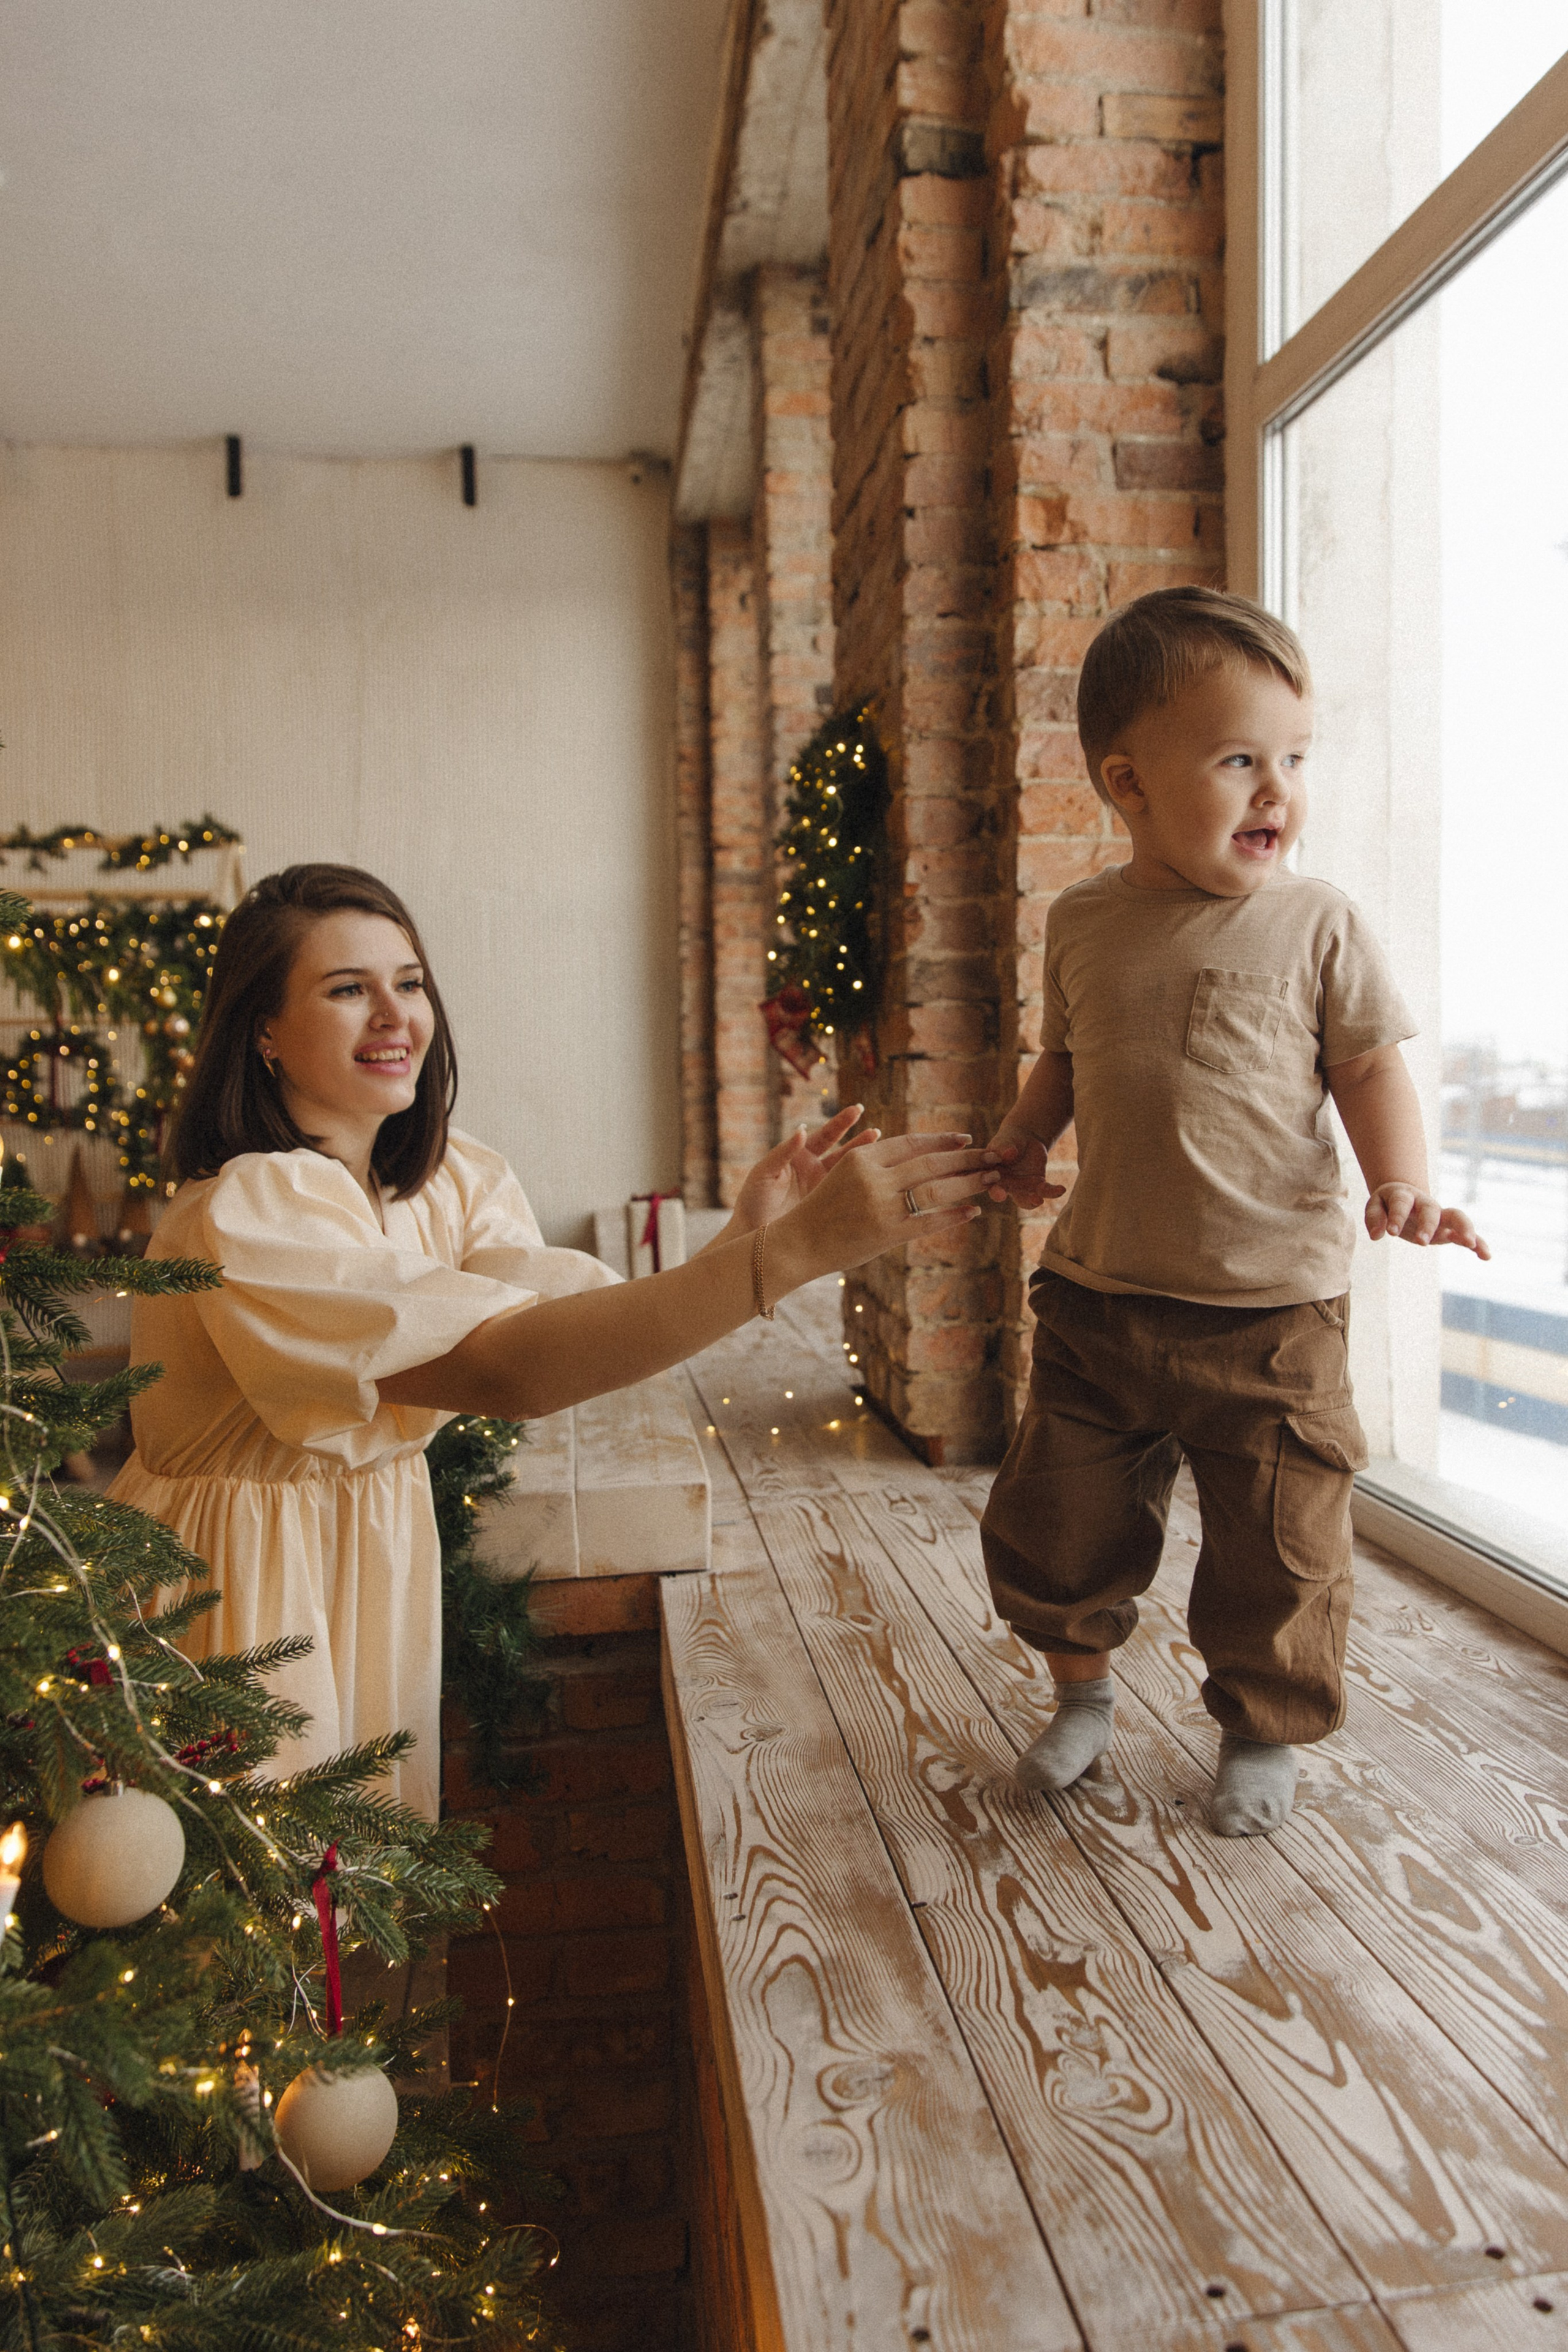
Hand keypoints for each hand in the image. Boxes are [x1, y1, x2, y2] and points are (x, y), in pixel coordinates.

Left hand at [725, 1104, 878, 1236]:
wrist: (756, 1239)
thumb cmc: (753, 1202)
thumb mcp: (764, 1173)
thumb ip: (783, 1152)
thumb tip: (802, 1128)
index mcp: (799, 1156)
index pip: (824, 1135)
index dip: (841, 1123)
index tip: (857, 1111)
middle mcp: (814, 1170)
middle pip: (843, 1151)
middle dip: (860, 1140)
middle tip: (877, 1132)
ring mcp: (824, 1189)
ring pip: (849, 1172)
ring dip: (865, 1162)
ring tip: (883, 1154)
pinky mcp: (829, 1208)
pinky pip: (849, 1194)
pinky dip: (863, 1186)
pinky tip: (877, 1181)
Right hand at [780, 1130, 1001, 1282]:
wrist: (798, 1244)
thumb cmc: (822, 1210)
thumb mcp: (845, 1176)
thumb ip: (878, 1166)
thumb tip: (917, 1158)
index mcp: (862, 1158)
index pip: (911, 1143)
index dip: (941, 1140)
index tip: (966, 1140)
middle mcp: (873, 1178)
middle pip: (930, 1163)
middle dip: (966, 1159)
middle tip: (993, 1156)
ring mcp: (881, 1206)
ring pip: (936, 1189)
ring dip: (968, 1183)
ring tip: (991, 1180)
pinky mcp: (887, 1233)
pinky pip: (929, 1221)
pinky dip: (954, 1215)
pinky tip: (972, 1211)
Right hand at [982, 1134, 1066, 1211]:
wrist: (1025, 1139)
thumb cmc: (1008, 1139)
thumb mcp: (1003, 1141)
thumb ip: (1002, 1147)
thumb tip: (1009, 1153)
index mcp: (990, 1175)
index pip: (988, 1184)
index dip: (993, 1190)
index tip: (999, 1193)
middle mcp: (1004, 1185)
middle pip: (1006, 1196)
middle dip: (1015, 1199)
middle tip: (1024, 1200)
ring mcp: (1021, 1188)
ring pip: (1025, 1199)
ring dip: (1032, 1201)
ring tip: (1039, 1200)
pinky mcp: (1037, 1185)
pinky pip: (1045, 1191)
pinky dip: (1053, 1192)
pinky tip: (1061, 1189)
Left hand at [1365, 1184, 1490, 1256]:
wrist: (1405, 1196)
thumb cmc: (1388, 1203)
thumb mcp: (1375, 1206)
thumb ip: (1374, 1219)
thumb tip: (1376, 1235)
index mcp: (1405, 1196)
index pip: (1402, 1204)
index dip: (1397, 1217)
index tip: (1391, 1233)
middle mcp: (1426, 1205)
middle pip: (1432, 1210)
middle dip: (1428, 1225)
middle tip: (1421, 1242)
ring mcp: (1441, 1217)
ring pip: (1457, 1217)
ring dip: (1463, 1229)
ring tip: (1469, 1243)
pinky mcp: (1449, 1229)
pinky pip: (1467, 1235)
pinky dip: (1478, 1243)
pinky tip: (1486, 1256)